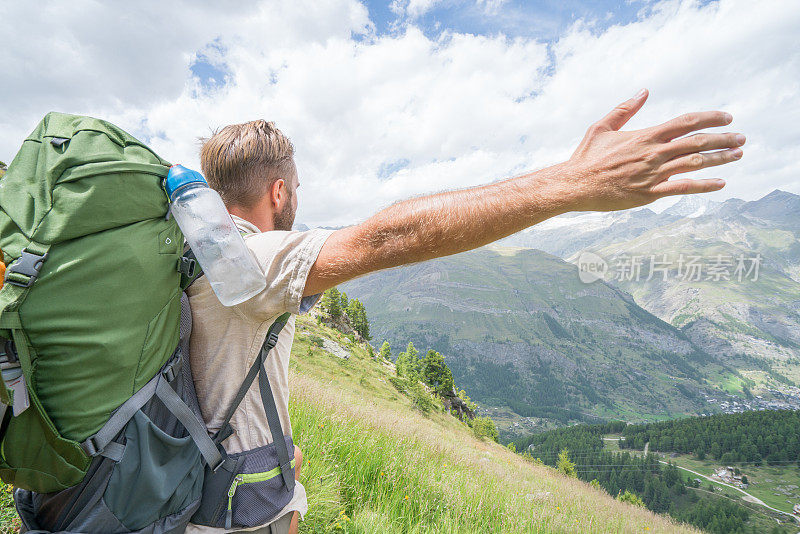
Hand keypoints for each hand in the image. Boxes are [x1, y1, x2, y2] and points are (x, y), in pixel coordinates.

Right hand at [566, 89, 744, 210]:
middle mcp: (654, 153)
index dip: (710, 118)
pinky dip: (704, 185)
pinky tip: (720, 183)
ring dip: (720, 158)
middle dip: (723, 139)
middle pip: (697, 142)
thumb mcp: (602, 127)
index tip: (727, 118)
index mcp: (645, 136)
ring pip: (695, 164)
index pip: (686, 122)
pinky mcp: (649, 194)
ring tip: (738, 155)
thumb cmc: (586, 157)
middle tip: (741, 138)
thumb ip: (625, 109)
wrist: (574, 185)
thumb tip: (644, 91)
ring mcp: (653, 174)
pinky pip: (683, 188)